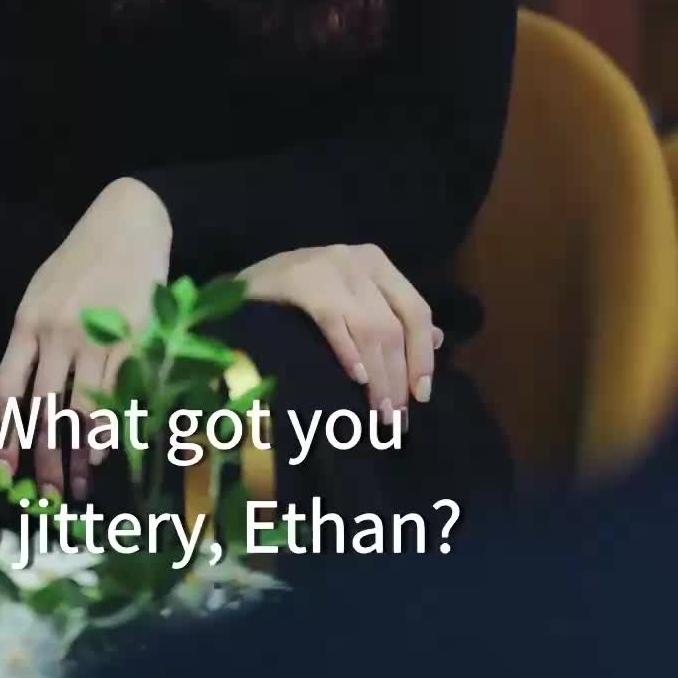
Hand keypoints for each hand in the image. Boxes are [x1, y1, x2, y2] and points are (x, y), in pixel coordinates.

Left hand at [0, 177, 171, 499]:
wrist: (127, 222)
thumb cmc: (79, 260)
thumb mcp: (37, 294)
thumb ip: (19, 344)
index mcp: (27, 324)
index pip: (7, 391)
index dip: (4, 435)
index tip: (3, 470)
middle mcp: (56, 334)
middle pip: (44, 410)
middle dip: (43, 459)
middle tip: (45, 496)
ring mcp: (95, 336)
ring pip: (83, 408)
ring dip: (80, 453)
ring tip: (79, 483)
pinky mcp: (132, 336)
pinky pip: (118, 391)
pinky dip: (111, 425)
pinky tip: (107, 449)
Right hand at [238, 243, 443, 421]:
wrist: (240, 287)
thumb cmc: (299, 296)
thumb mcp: (351, 297)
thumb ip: (390, 314)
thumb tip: (438, 340)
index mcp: (376, 262)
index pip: (416, 310)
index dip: (422, 355)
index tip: (420, 396)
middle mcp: (357, 260)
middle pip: (395, 324)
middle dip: (400, 375)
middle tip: (396, 417)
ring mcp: (329, 267)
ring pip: (371, 328)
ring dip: (379, 376)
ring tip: (378, 412)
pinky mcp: (300, 280)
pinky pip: (335, 321)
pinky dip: (348, 352)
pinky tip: (355, 379)